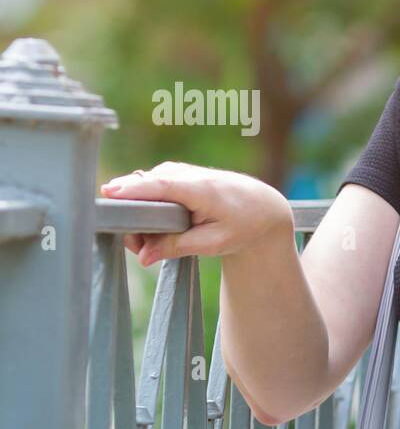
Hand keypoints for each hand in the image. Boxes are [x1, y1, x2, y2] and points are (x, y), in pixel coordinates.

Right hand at [99, 162, 293, 265]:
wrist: (262, 208)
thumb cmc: (242, 225)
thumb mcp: (214, 243)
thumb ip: (177, 247)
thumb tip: (143, 257)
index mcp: (201, 188)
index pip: (160, 185)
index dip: (132, 189)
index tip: (108, 195)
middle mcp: (188, 174)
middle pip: (144, 186)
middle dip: (130, 214)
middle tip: (135, 245)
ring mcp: (180, 171)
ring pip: (144, 187)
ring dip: (137, 213)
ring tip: (145, 243)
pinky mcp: (175, 174)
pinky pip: (150, 187)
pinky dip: (145, 206)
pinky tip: (150, 229)